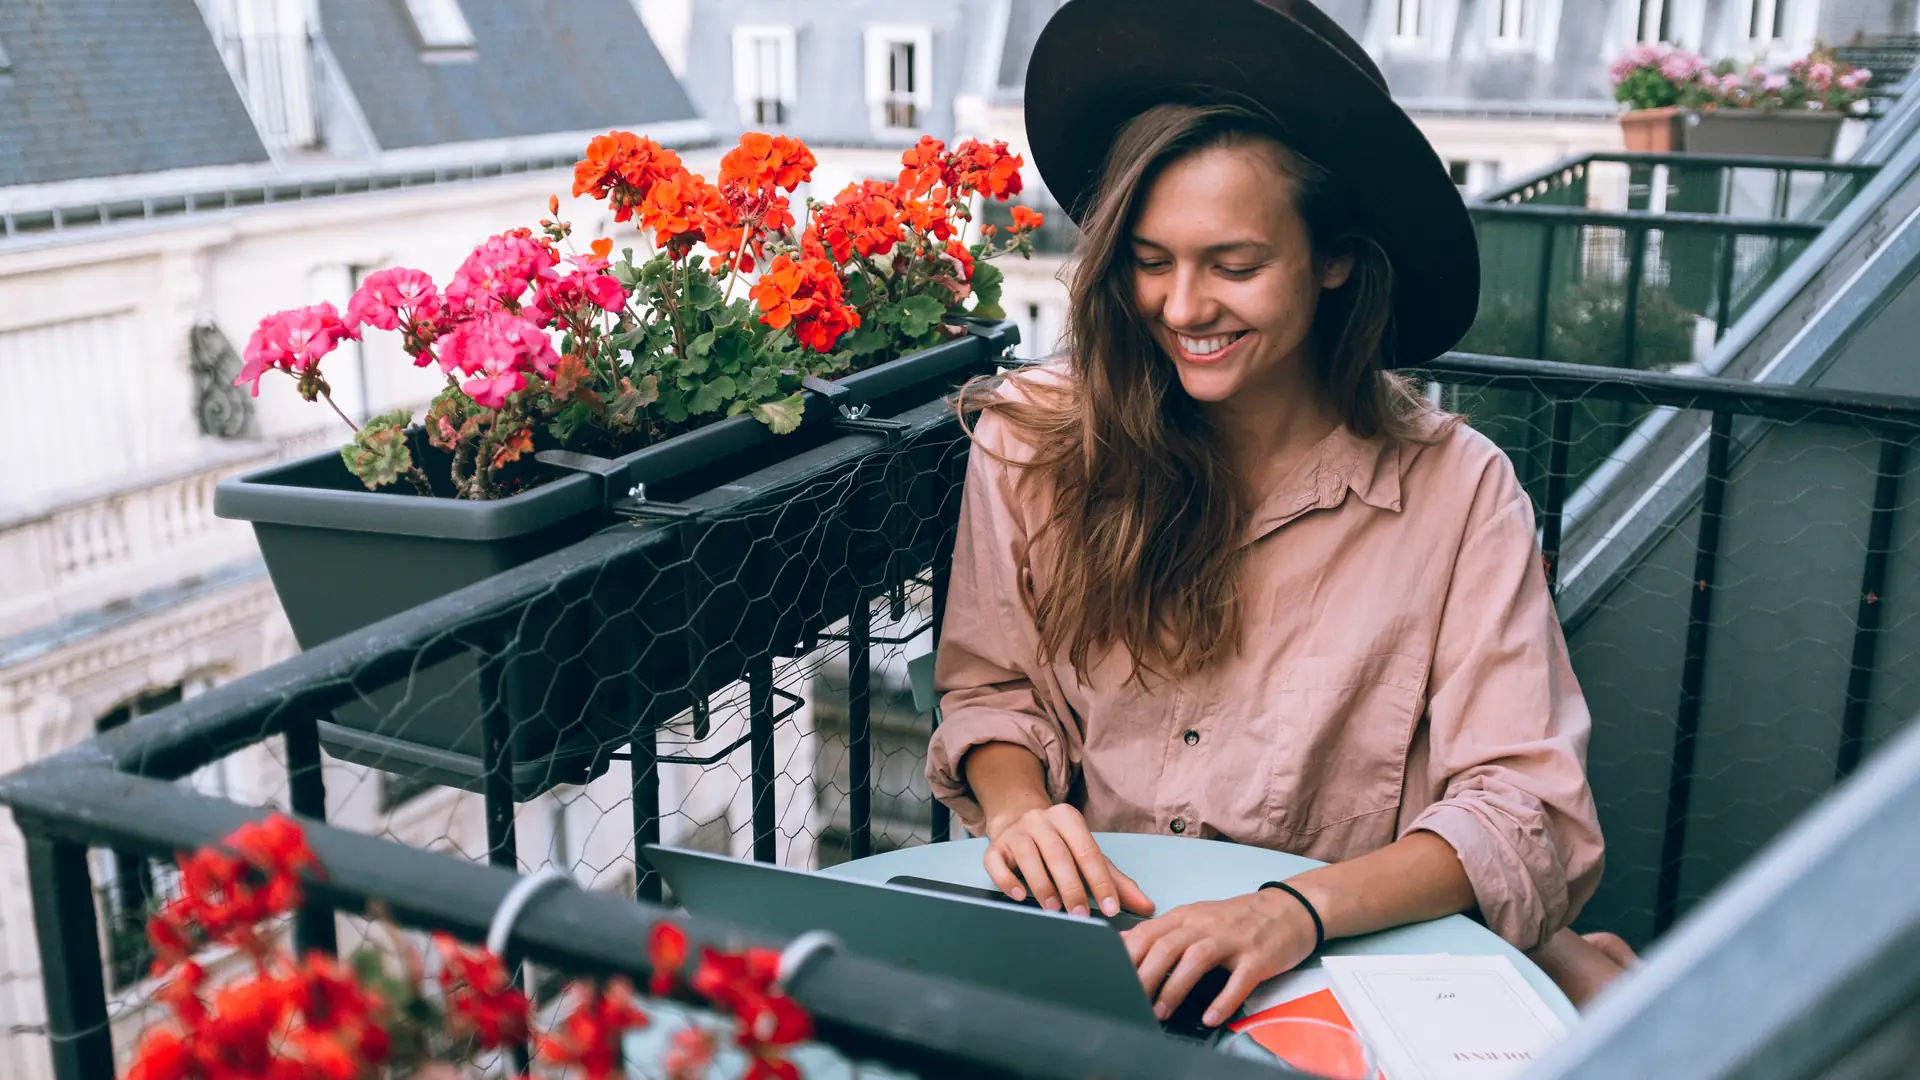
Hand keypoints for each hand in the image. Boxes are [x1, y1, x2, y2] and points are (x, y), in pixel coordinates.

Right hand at [981, 803, 1154, 918]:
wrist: (1016, 818)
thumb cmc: (1059, 843)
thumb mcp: (1087, 855)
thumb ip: (1115, 881)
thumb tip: (1146, 907)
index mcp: (1068, 819)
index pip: (1088, 852)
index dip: (1101, 881)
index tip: (1110, 909)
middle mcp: (1041, 821)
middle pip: (1058, 854)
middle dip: (1071, 887)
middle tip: (1080, 916)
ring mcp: (1015, 832)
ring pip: (1028, 856)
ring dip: (1041, 884)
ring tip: (1053, 909)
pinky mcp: (995, 847)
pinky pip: (996, 862)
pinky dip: (1007, 879)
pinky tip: (1019, 896)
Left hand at [1122, 888, 1318, 1027]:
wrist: (1289, 909)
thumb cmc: (1237, 919)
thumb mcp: (1196, 917)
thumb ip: (1162, 932)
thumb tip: (1122, 944)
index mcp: (1187, 916)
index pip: (1148, 932)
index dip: (1127, 956)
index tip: (1112, 979)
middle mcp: (1206, 924)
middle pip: (1167, 946)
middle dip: (1145, 976)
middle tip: (1131, 1001)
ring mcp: (1232, 939)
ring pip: (1196, 959)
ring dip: (1175, 988)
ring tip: (1161, 1012)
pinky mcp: (1258, 957)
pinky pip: (1238, 980)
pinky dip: (1223, 1000)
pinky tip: (1210, 1017)